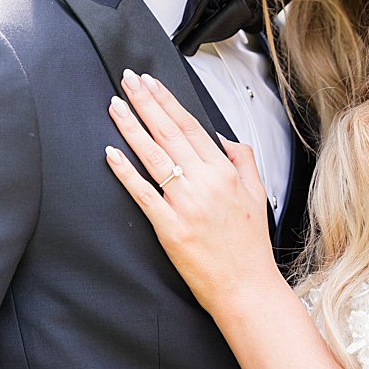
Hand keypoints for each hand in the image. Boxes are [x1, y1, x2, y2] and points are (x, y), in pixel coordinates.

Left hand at [104, 69, 278, 313]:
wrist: (246, 288)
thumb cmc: (248, 246)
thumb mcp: (257, 193)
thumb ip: (242, 159)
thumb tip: (222, 137)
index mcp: (225, 172)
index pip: (190, 125)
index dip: (166, 101)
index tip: (150, 83)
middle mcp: (205, 183)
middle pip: (168, 133)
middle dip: (144, 102)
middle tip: (127, 80)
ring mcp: (186, 205)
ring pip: (153, 156)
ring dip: (130, 127)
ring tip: (115, 105)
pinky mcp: (170, 227)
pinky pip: (143, 193)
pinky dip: (125, 171)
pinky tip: (111, 153)